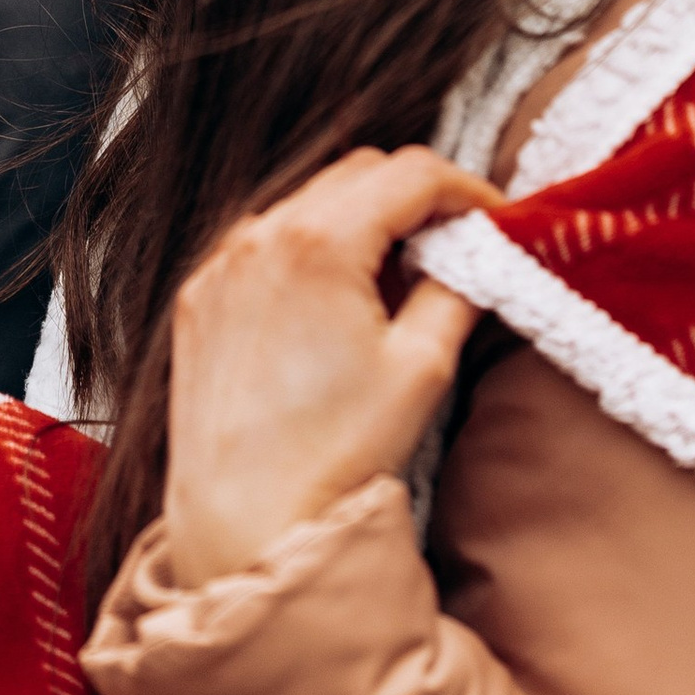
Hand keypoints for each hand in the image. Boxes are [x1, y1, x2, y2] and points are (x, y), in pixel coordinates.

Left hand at [162, 147, 501, 590]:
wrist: (245, 521)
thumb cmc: (336, 454)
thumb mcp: (421, 367)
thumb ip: (456, 289)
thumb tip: (474, 254)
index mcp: (319, 242)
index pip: (411, 173)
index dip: (466, 189)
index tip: (494, 221)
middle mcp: (259, 235)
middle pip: (358, 174)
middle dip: (413, 199)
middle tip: (452, 249)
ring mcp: (221, 265)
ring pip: (309, 203)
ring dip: (360, 223)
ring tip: (395, 285)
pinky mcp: (200, 298)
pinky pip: (265, 245)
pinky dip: (309, 253)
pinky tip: (335, 307)